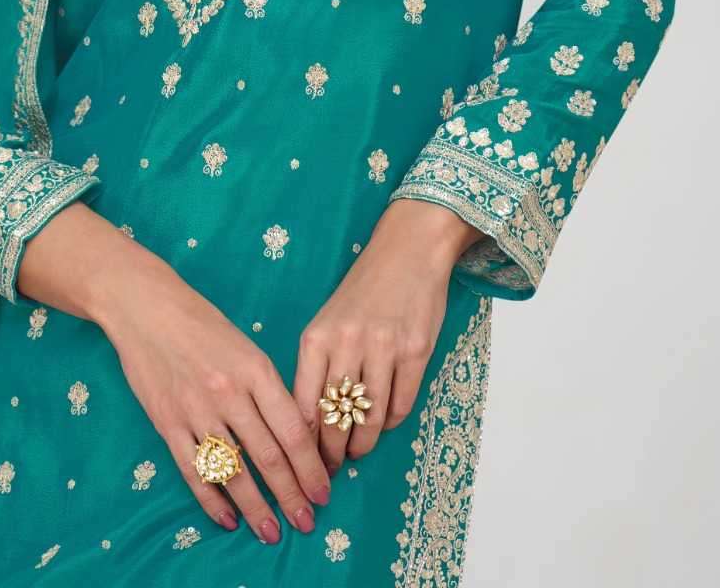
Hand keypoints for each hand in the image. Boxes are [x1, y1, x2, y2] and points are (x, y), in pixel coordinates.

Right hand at [95, 249, 333, 545]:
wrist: (146, 307)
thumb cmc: (201, 323)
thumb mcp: (245, 346)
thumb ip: (267, 388)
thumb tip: (293, 435)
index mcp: (255, 369)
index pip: (292, 430)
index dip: (311, 467)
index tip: (324, 491)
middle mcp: (229, 393)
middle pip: (268, 456)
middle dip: (291, 495)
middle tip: (306, 521)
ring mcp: (196, 410)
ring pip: (234, 471)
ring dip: (256, 507)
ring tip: (272, 531)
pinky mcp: (167, 423)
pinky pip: (194, 471)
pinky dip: (212, 500)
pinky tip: (228, 518)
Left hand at [291, 200, 483, 477]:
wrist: (407, 251)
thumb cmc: (363, 290)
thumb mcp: (328, 321)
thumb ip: (318, 365)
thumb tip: (311, 421)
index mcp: (316, 338)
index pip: (304, 406)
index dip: (304, 443)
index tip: (305, 461)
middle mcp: (347, 344)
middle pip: (335, 419)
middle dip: (332, 452)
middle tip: (332, 468)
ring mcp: (383, 348)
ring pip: (369, 419)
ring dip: (363, 444)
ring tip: (358, 451)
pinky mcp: (416, 351)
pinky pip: (401, 404)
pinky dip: (391, 421)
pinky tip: (385, 422)